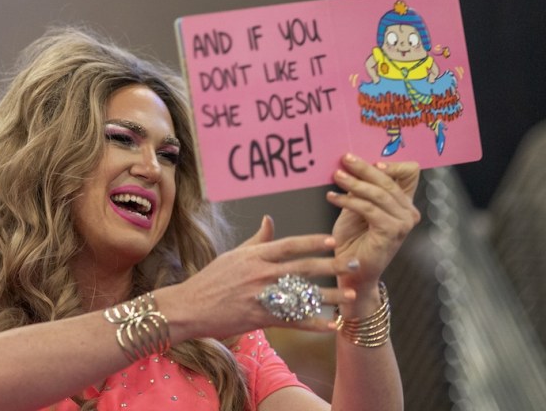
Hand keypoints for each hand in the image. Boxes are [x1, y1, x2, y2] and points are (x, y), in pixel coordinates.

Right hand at [164, 216, 354, 340]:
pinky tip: (331, 325)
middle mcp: (261, 274)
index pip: (291, 245)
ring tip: (351, 296)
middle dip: (333, 267)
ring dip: (330, 296)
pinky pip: (292, 321)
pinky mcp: (260, 318)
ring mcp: (262, 296)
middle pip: (304, 268)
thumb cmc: (211, 280)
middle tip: (355, 265)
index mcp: (256, 256)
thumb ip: (256, 240)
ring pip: (303, 295)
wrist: (190, 307)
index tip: (334, 242)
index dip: (314, 242)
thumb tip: (269, 220)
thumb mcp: (233, 255)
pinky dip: (313, 323)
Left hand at [326, 154, 420, 291]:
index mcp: (404, 204)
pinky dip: (348, 200)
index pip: (408, 173)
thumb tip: (350, 165)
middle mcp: (409, 212)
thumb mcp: (356, 208)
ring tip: (336, 176)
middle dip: (364, 168)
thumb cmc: (353, 240)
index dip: (392, 164)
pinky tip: (332, 197)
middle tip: (345, 159)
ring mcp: (403, 223)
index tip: (368, 159)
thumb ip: (360, 189)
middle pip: (389, 181)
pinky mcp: (391, 232)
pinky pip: (368, 209)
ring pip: (378, 194)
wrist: (352, 272)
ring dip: (354, 183)